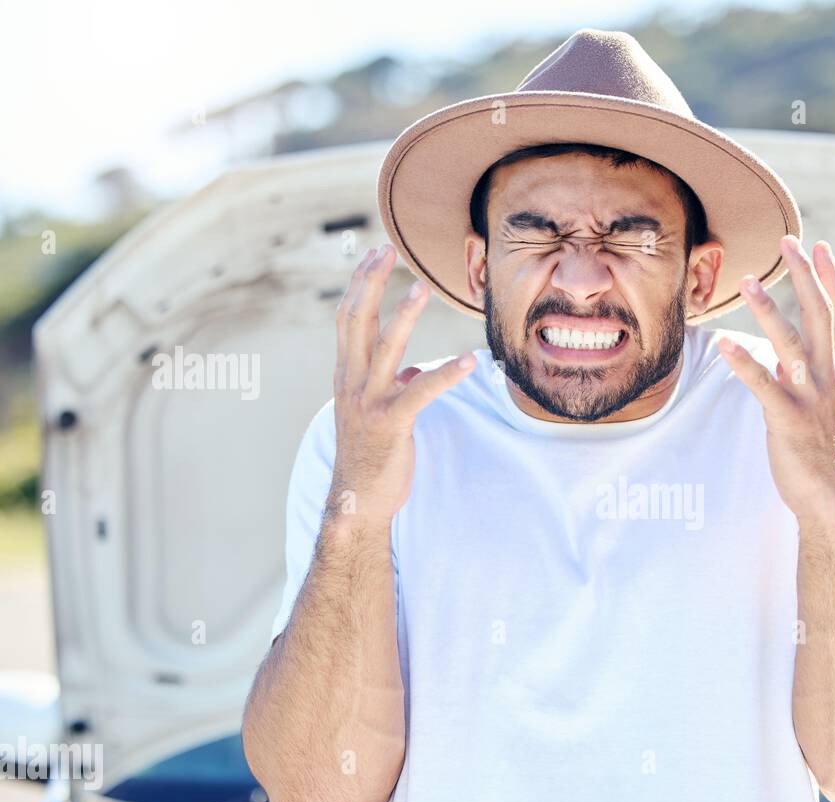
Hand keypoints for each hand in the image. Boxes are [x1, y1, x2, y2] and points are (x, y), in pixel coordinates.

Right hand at [329, 244, 475, 523]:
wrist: (358, 501)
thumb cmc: (372, 456)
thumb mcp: (378, 414)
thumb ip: (392, 387)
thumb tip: (413, 373)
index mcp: (347, 376)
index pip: (349, 320)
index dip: (360, 285)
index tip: (373, 255)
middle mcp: (352, 383)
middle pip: (357, 321)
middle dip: (371, 283)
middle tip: (386, 250)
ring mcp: (369, 402)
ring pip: (386, 348)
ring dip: (405, 315)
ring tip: (423, 288)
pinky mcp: (391, 423)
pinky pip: (422, 392)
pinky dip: (447, 374)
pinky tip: (470, 360)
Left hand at [718, 236, 834, 523]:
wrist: (834, 499)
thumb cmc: (827, 455)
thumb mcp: (829, 408)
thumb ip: (813, 377)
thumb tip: (789, 357)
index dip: (830, 278)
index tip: (819, 246)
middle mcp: (830, 378)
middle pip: (821, 315)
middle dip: (805, 275)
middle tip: (788, 241)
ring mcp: (810, 398)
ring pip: (791, 342)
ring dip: (769, 309)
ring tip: (747, 281)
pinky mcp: (788, 420)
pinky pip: (763, 384)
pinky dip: (743, 361)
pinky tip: (725, 341)